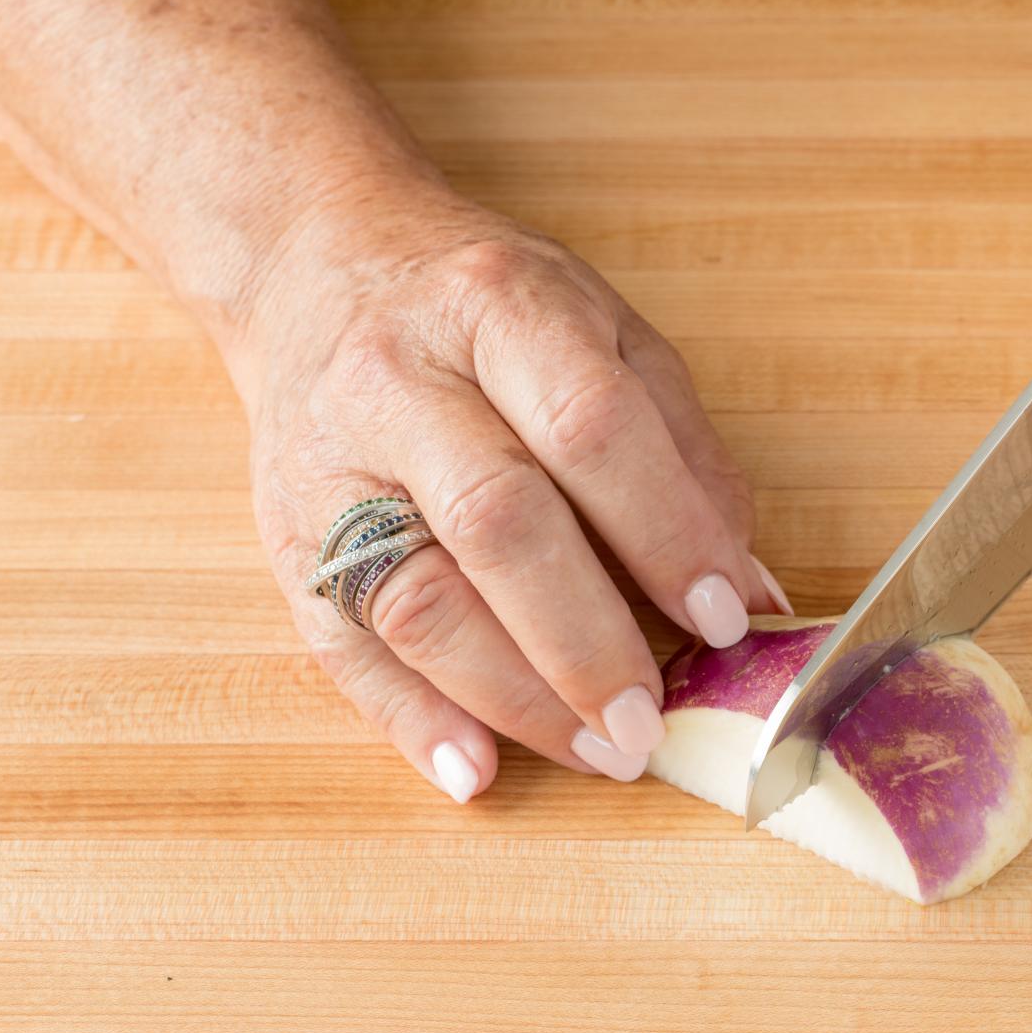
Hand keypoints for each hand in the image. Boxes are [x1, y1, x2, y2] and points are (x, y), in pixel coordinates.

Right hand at [236, 185, 788, 801]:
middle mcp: (397, 379)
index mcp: (498, 305)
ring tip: (598, 752)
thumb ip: (681, 453)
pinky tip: (475, 770)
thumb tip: (749, 591)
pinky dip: (412, 719)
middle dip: (586, 640)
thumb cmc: (485, 309)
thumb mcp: (605, 331)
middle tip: (653, 721)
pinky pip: (340, 646)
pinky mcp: (283, 537)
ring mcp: (326, 463)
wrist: (315, 262)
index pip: (588, 425)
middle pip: (496, 520)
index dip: (664, 530)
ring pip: (415, 599)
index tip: (726, 617)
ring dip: (514, 697)